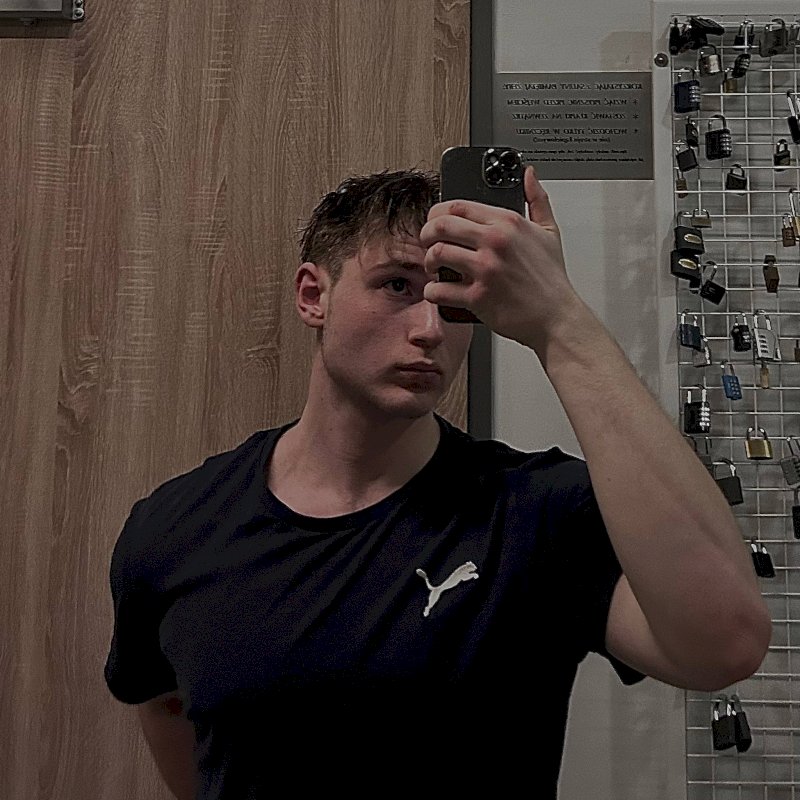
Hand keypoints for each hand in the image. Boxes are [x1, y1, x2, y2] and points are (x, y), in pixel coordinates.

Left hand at [419, 165, 579, 347]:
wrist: (556, 317)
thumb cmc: (551, 279)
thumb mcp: (549, 232)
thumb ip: (537, 200)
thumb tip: (529, 175)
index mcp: (508, 222)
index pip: (458, 206)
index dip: (438, 213)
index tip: (435, 222)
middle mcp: (495, 242)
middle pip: (440, 225)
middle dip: (426, 234)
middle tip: (428, 244)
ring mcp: (485, 269)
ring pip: (436, 254)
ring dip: (428, 262)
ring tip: (433, 268)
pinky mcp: (478, 297)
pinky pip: (440, 290)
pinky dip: (433, 291)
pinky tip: (438, 291)